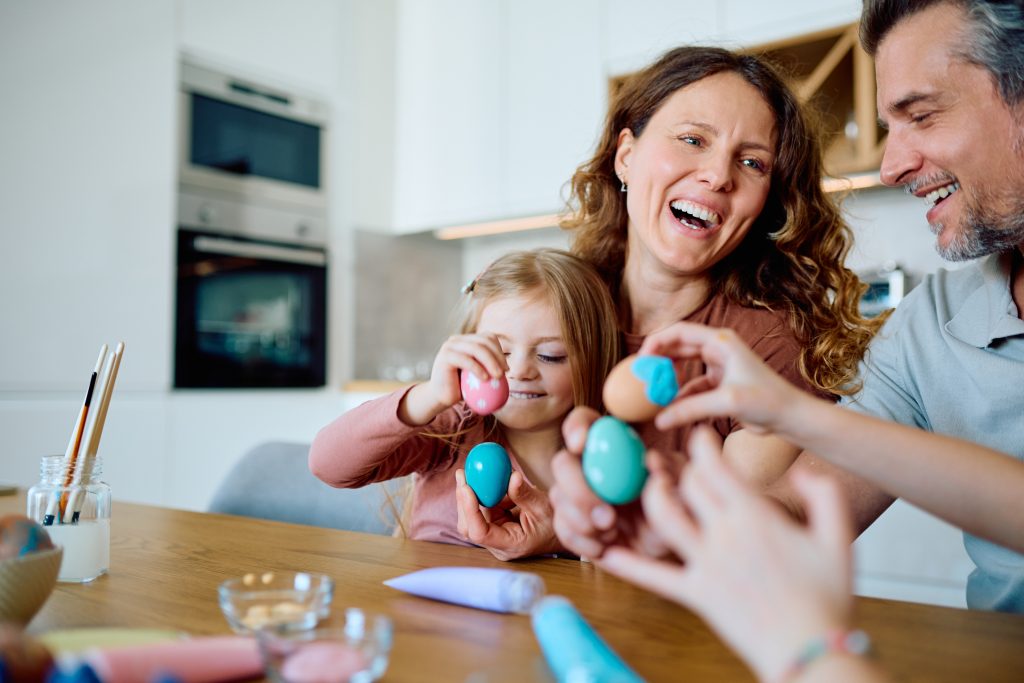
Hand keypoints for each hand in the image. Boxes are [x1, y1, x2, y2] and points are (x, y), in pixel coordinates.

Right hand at [401, 334, 508, 424]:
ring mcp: (450, 346)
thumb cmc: (462, 389)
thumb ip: (490, 368)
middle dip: (498, 356)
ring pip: (476, 348)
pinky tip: (485, 379)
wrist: (441, 398)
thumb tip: (510, 368)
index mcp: (467, 341)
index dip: (500, 351)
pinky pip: (466, 359)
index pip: (488, 338)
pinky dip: (478, 368)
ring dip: (490, 362)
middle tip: (504, 372)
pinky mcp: (445, 356)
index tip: (507, 368)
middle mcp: (458, 339)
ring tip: (497, 376)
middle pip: (484, 341)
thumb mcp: (479, 376)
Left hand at [455, 470, 560, 560]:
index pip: (480, 533)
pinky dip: (481, 493)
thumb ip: (525, 494)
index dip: (470, 510)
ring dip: (470, 494)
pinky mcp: (493, 525)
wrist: (556, 532)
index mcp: (510, 544)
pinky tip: (484, 479)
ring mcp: (493, 535)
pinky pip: (481, 509)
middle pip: (469, 526)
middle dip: (463, 499)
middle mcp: (497, 543)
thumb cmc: (553, 525)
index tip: (467, 487)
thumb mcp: (543, 507)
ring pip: (472, 516)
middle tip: (462, 473)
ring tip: (472, 473)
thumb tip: (511, 476)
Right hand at [548, 407, 670, 559]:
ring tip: (612, 532)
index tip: (580, 445)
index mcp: (613, 443)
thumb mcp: (686, 483)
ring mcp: (577, 495)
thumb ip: (671, 469)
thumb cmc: (680, 503)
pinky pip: (562, 529)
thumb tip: (651, 460)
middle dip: (577, 488)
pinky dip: (580, 540)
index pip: (584, 423)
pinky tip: (603, 545)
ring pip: (558, 497)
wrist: (674, 544)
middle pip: (562, 462)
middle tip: (607, 516)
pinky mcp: (574, 525)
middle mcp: (589, 465)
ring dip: (581, 520)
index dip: (576, 429)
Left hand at [600, 427, 853, 682]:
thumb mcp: (840, 538)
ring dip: (651, 498)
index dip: (702, 445)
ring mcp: (706, 565)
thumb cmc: (829, 596)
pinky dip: (626, 564)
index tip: (699, 437)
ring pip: (663, 519)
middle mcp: (725, 535)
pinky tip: (604, 553)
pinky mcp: (696, 595)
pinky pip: (653, 577)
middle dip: (678, 467)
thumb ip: (824, 495)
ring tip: (651, 488)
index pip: (716, 466)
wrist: (813, 650)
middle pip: (688, 486)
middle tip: (671, 460)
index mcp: (756, 516)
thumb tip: (802, 470)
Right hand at [639, 322, 806, 434]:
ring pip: (683, 367)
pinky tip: (669, 409)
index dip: (656, 342)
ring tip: (651, 393)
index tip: (640, 361)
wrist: (789, 416)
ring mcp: (719, 366)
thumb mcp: (727, 401)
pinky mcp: (720, 385)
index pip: (679, 332)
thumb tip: (660, 421)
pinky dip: (680, 396)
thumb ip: (691, 408)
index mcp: (721, 342)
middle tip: (639, 375)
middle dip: (657, 359)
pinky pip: (692, 386)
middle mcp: (718, 349)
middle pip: (678, 346)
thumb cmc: (766, 401)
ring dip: (668, 379)